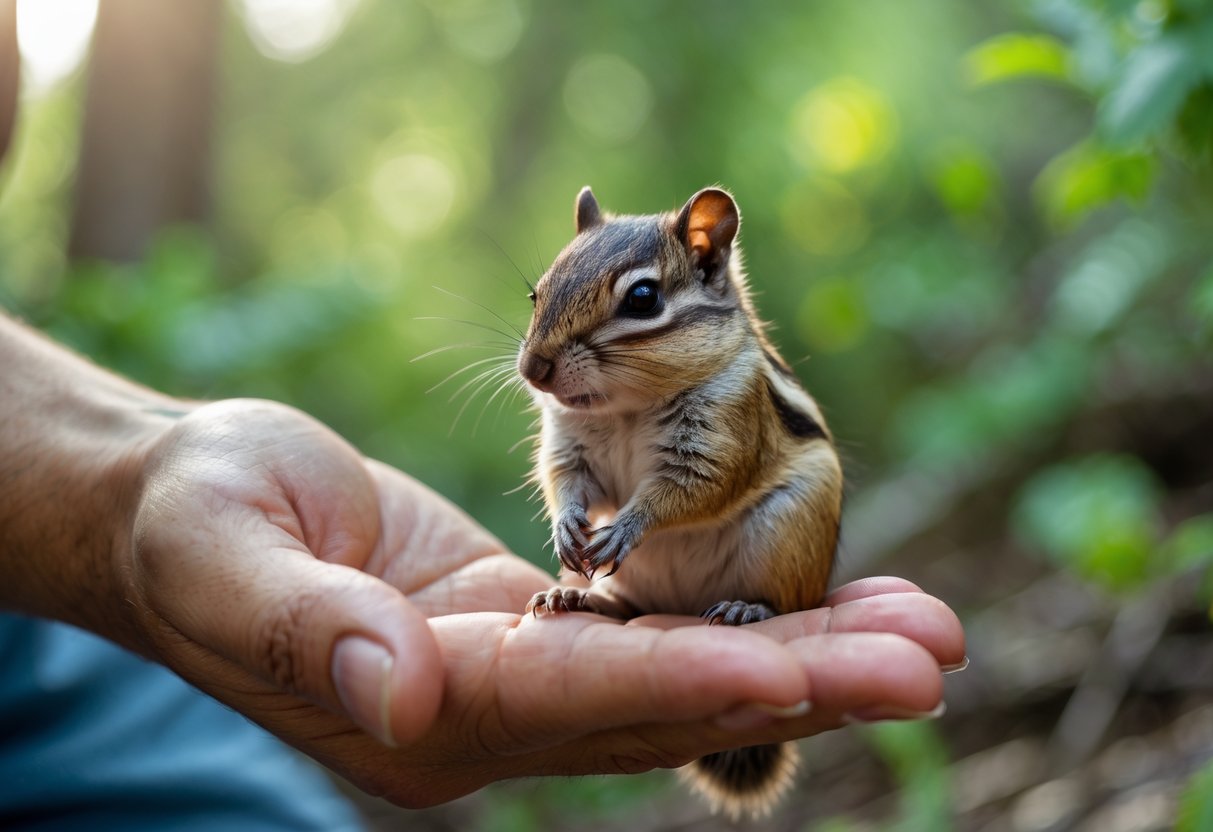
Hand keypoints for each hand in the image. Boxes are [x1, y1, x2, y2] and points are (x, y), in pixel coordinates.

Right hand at [122, 399, 964, 807]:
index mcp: (422, 707)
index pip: (577, 697)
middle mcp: (489, 710)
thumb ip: (311, 630)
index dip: (687, 677)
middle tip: (928, 660)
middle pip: (663, 699)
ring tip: (917, 631)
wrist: (185, 509)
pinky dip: (737, 616)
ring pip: (678, 670)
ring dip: (798, 650)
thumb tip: (396, 693)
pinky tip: (815, 599)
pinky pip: (651, 631)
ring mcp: (517, 672)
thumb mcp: (226, 560)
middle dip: (796, 677)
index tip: (797, 665)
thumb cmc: (193, 525)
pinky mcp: (529, 625)